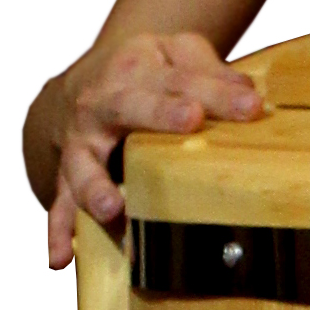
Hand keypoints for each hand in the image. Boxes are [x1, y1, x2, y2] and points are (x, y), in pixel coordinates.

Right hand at [47, 33, 262, 269]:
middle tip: (191, 120)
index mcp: (135, 69)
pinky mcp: (68, 175)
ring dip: (96, 187)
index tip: (251, 106)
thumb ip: (210, 69)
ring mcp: (81, 143)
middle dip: (159, 114)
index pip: (182, 79)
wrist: (83, 83)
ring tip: (112, 208)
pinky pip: (60, 204)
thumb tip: (248, 92)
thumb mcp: (175, 53)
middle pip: (129, 107)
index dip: (218, 92)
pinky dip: (58, 230)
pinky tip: (61, 257)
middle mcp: (101, 104)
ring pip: (84, 164)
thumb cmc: (143, 71)